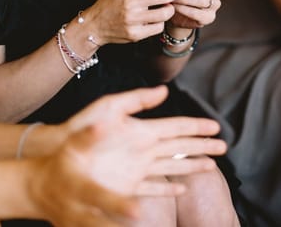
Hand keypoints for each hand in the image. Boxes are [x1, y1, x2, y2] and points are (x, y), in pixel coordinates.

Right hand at [26, 125, 140, 225]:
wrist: (37, 190)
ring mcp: (74, 225)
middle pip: (96, 224)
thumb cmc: (61, 165)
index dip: (117, 204)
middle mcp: (75, 211)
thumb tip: (103, 124)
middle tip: (139, 223)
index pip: (97, 196)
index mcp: (76, 188)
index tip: (138, 210)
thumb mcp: (70, 148)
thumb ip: (87, 136)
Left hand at [61, 86, 225, 194]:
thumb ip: (135, 100)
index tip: (214, 127)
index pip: (174, 127)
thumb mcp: (106, 109)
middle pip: (179, 147)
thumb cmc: (79, 129)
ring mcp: (135, 167)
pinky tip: (182, 190)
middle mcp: (142, 148)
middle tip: (223, 146)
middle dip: (202, 146)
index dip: (195, 127)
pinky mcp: (126, 184)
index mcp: (140, 130)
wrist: (56, 154)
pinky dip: (169, 189)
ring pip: (171, 166)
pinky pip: (154, 186)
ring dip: (192, 165)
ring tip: (212, 166)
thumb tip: (163, 90)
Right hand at [90, 0, 189, 43]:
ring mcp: (133, 20)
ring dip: (170, 9)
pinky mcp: (135, 34)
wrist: (94, 25)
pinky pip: (158, 27)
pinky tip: (154, 18)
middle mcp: (130, 3)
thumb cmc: (113, 0)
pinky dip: (160, 22)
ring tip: (165, 5)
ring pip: (165, 13)